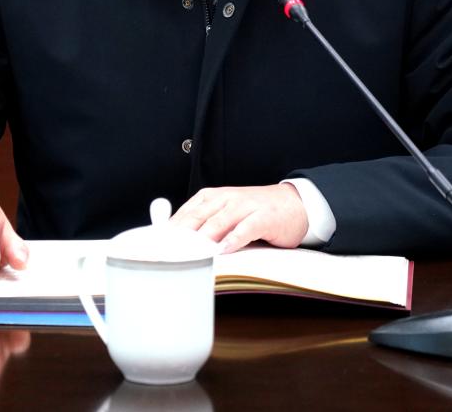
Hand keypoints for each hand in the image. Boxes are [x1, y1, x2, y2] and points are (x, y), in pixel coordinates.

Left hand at [170, 183, 308, 253]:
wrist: (294, 203)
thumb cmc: (255, 212)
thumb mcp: (226, 213)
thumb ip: (203, 225)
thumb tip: (174, 244)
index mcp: (212, 197)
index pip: (185, 213)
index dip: (170, 230)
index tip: (156, 247)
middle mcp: (226, 198)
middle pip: (198, 216)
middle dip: (181, 235)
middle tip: (167, 252)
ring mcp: (246, 206)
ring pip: (219, 221)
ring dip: (203, 238)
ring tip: (190, 253)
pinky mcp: (264, 217)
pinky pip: (246, 228)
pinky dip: (233, 239)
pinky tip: (224, 250)